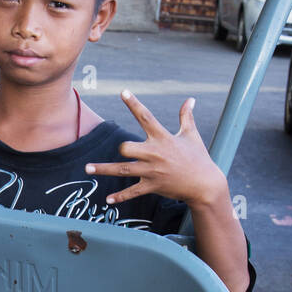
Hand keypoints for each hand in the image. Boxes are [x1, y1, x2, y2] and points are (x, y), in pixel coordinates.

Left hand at [85, 90, 226, 209]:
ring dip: (104, 169)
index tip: (123, 92)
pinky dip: (120, 196)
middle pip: (127, 148)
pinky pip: (132, 192)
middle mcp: (154, 154)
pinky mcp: (152, 186)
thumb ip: (186, 116)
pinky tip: (108, 200)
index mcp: (163, 138)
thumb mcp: (191, 135)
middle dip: (122, 148)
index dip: (134, 103)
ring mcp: (152, 172)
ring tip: (87, 168)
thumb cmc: (198, 157)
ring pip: (123, 170)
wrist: (204, 184)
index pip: (146, 117)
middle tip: (121, 151)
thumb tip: (190, 99)